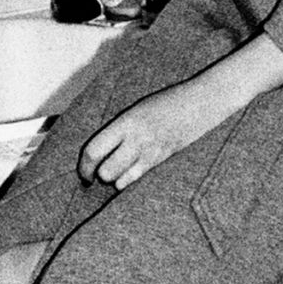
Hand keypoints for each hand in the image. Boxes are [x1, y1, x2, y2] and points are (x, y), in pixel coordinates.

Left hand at [80, 75, 223, 190]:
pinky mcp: (161, 161)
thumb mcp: (136, 109)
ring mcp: (150, 153)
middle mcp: (136, 139)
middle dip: (98, 175)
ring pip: (120, 181)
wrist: (199, 103)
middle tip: (97, 173)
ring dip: (114, 179)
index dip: (83, 166)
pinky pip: (136, 180)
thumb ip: (118, 128)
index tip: (83, 172)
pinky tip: (129, 175)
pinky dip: (128, 182)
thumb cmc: (166, 102)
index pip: (94, 150)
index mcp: (126, 122)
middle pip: (105, 171)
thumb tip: (98, 149)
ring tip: (115, 172)